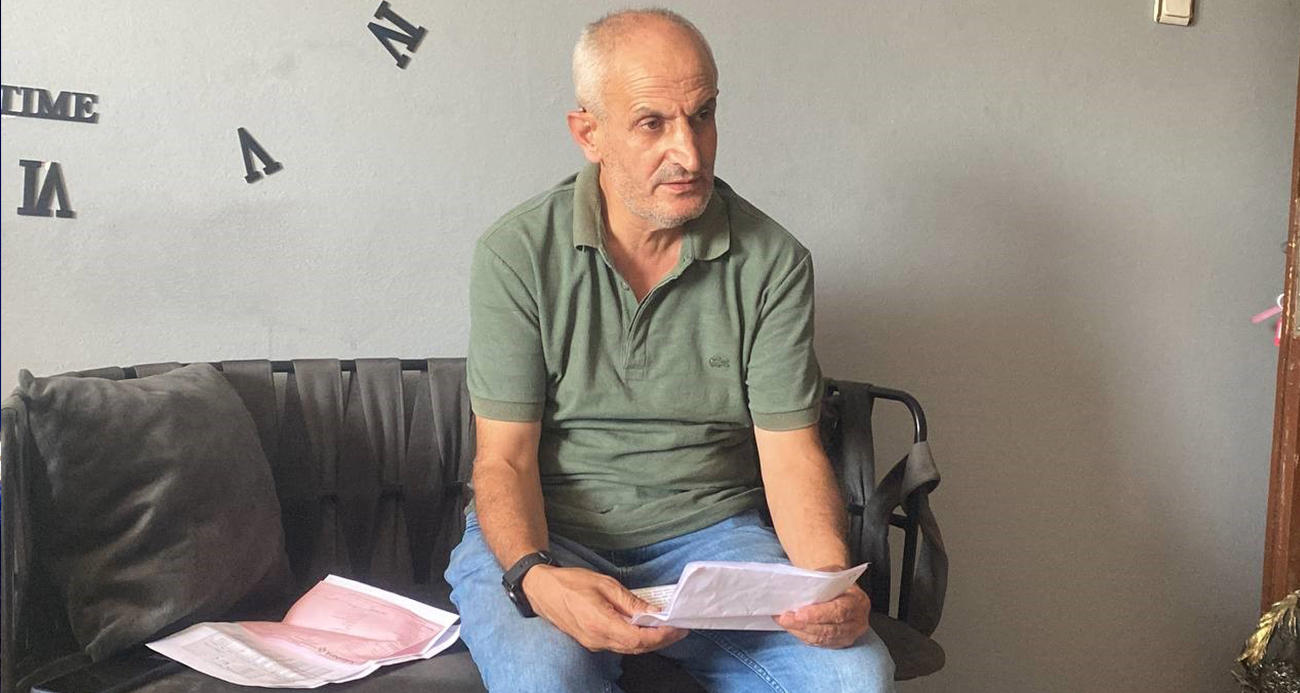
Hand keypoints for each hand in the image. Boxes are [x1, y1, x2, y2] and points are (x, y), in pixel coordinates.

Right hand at [521, 565, 688, 653]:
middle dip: (661, 640)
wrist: (541, 590)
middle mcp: (597, 639)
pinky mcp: (590, 642)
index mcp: (600, 623)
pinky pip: (618, 645)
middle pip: (636, 648)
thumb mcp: (604, 584)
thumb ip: (630, 602)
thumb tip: (653, 613)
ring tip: (666, 628)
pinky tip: (643, 629)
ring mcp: (592, 643)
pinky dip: (635, 640)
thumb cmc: (570, 582)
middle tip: (679, 629)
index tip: (677, 627)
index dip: (661, 636)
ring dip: (649, 642)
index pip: (639, 639)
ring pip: (628, 649)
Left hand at [775, 584, 870, 647]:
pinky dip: (804, 636)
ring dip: (800, 631)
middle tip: (784, 618)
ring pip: (823, 638)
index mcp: (858, 601)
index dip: (818, 615)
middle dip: (804, 625)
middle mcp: (857, 622)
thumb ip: (820, 581)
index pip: (839, 611)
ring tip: (784, 622)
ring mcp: (850, 635)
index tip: (798, 614)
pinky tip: (792, 628)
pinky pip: (820, 643)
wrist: (843, 589)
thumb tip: (798, 589)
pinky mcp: (840, 642)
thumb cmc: (835, 580)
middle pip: (829, 629)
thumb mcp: (832, 573)